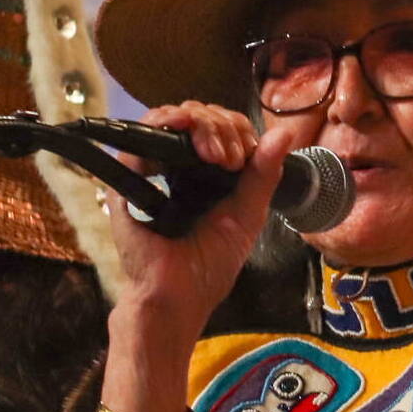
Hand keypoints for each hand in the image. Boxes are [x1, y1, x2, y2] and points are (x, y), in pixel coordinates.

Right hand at [101, 101, 294, 411]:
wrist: (177, 296)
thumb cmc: (209, 265)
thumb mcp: (247, 214)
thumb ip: (265, 173)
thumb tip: (284, 132)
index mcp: (206, 172)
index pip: (220, 126)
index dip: (237, 129)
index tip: (246, 157)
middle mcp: (177, 165)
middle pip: (199, 115)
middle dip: (224, 127)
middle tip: (233, 160)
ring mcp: (151, 168)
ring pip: (174, 116)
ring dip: (203, 125)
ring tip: (218, 156)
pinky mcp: (127, 175)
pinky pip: (142, 133)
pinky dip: (169, 125)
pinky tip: (193, 144)